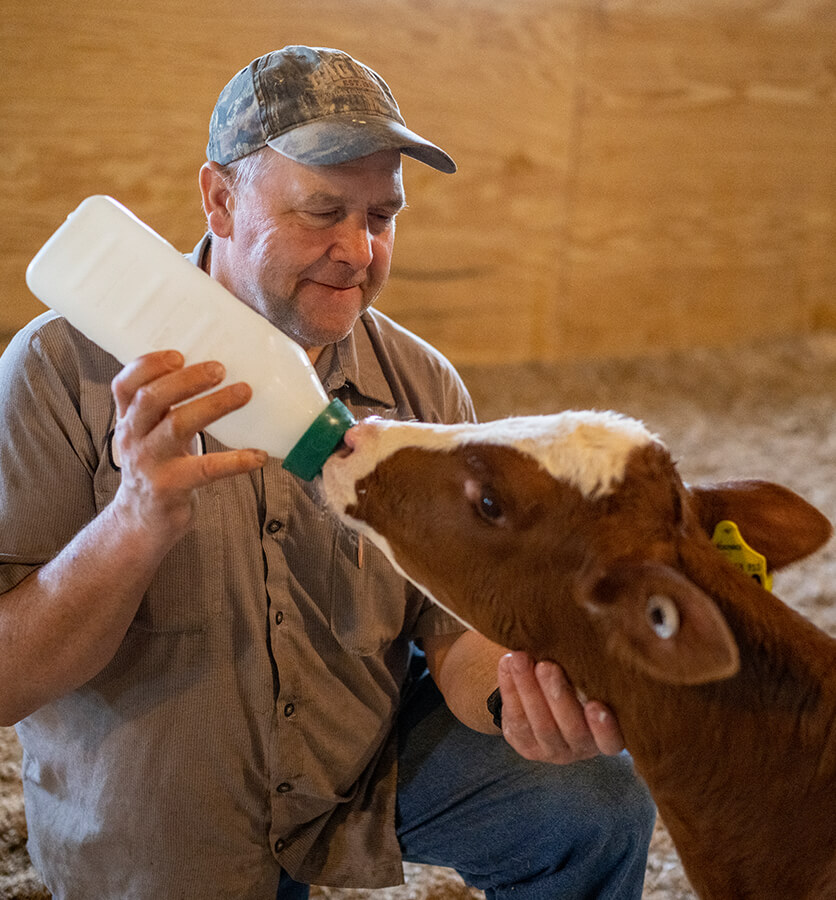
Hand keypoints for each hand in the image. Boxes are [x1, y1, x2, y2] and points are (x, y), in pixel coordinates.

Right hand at [110, 350, 265, 540]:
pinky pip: (205, 469)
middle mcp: (133, 437)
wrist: (140, 522)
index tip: (179, 354)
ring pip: (177, 426)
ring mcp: (149, 463)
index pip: (126, 384)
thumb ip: (168, 408)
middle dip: (187, 380)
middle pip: (152, 398)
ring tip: (244, 393)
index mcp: (128, 419)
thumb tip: (214, 372)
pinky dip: (234, 461)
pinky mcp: (169, 487)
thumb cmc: (157, 468)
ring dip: (213, 406)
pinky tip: (258, 455)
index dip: (149, 365)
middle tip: (220, 368)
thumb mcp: (151, 434)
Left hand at [497, 651, 624, 763]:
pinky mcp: (526, 744)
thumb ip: (593, 669)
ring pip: (540, 725)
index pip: (611, 741)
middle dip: (557, 696)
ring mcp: (552, 750)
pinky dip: (510, 690)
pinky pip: (516, 720)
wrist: (546, 699)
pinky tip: (507, 664)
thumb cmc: (579, 681)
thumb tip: (591, 630)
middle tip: (547, 666)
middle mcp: (582, 747)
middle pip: (572, 729)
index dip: (604, 728)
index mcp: (607, 734)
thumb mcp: (590, 679)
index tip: (596, 705)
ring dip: (528, 689)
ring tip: (520, 659)